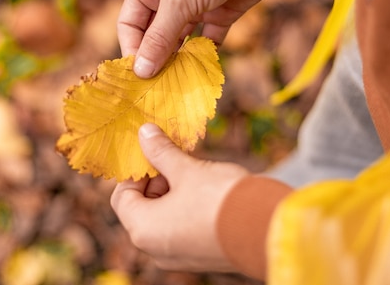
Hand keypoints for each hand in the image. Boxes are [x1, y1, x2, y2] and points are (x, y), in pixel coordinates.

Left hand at [110, 123, 248, 271]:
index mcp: (142, 230)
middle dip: (157, 181)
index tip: (155, 156)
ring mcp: (178, 257)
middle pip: (142, 208)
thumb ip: (161, 152)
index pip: (121, 197)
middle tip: (178, 162)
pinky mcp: (200, 257)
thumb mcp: (186, 169)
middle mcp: (155, 249)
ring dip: (174, 193)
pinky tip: (208, 193)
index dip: (136, 172)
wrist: (267, 231)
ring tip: (196, 175)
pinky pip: (182, 230)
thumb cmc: (220, 199)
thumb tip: (144, 133)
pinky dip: (188, 210)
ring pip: (163, 219)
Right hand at [118, 0, 296, 77]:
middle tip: (157, 87)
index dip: (132, 49)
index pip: (130, 24)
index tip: (139, 75)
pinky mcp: (221, 13)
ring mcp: (195, 5)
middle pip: (154, 35)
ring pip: (180, 41)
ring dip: (178, 61)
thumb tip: (140, 72)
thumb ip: (160, 38)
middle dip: (155, 59)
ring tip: (177, 85)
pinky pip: (208, 40)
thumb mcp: (178, 1)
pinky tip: (202, 71)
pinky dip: (204, 55)